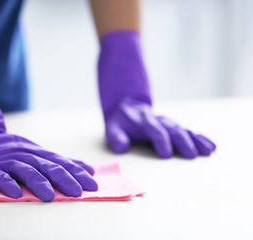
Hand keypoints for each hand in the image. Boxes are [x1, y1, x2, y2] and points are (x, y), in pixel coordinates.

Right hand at [0, 59, 97, 201]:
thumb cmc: (14, 151)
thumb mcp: (39, 153)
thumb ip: (62, 162)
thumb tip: (88, 169)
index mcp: (40, 154)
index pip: (62, 163)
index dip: (78, 174)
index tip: (93, 185)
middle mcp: (27, 156)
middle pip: (48, 167)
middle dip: (64, 179)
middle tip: (77, 192)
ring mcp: (9, 161)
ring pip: (26, 171)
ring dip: (38, 183)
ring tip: (49, 197)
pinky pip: (0, 176)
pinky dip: (8, 184)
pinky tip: (16, 194)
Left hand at [98, 30, 215, 158]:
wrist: (128, 106)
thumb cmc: (120, 123)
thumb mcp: (112, 129)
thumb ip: (116, 138)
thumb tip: (122, 147)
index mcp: (144, 121)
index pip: (154, 130)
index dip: (160, 141)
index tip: (165, 155)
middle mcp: (159, 121)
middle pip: (173, 130)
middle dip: (182, 142)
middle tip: (190, 155)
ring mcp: (168, 123)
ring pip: (184, 130)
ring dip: (196, 140)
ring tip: (208, 151)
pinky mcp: (175, 127)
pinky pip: (189, 132)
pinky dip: (200, 138)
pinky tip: (211, 147)